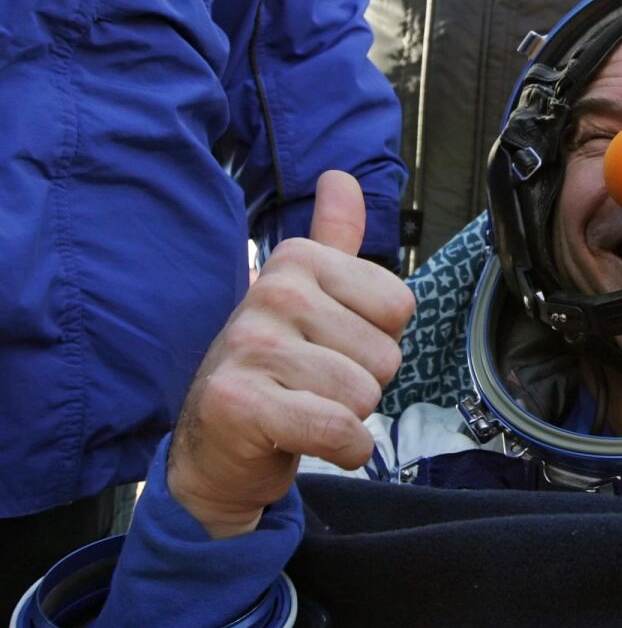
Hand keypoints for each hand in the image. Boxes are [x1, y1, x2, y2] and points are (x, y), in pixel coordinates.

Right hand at [167, 171, 413, 538]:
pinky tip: (308, 439)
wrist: (215, 442)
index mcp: (297, 261)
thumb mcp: (306, 295)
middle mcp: (272, 293)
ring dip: (346, 416)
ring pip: (364, 396)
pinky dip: (343, 449)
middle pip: (386, 356)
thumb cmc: (275, 367)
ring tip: (304, 407)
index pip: (399, 306)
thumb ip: (333, 239)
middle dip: (363, 383)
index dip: (377, 338)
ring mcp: (251, 346)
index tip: (333, 346)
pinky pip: (339, 430)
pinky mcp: (241, 402)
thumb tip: (341, 179)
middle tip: (315, 385)